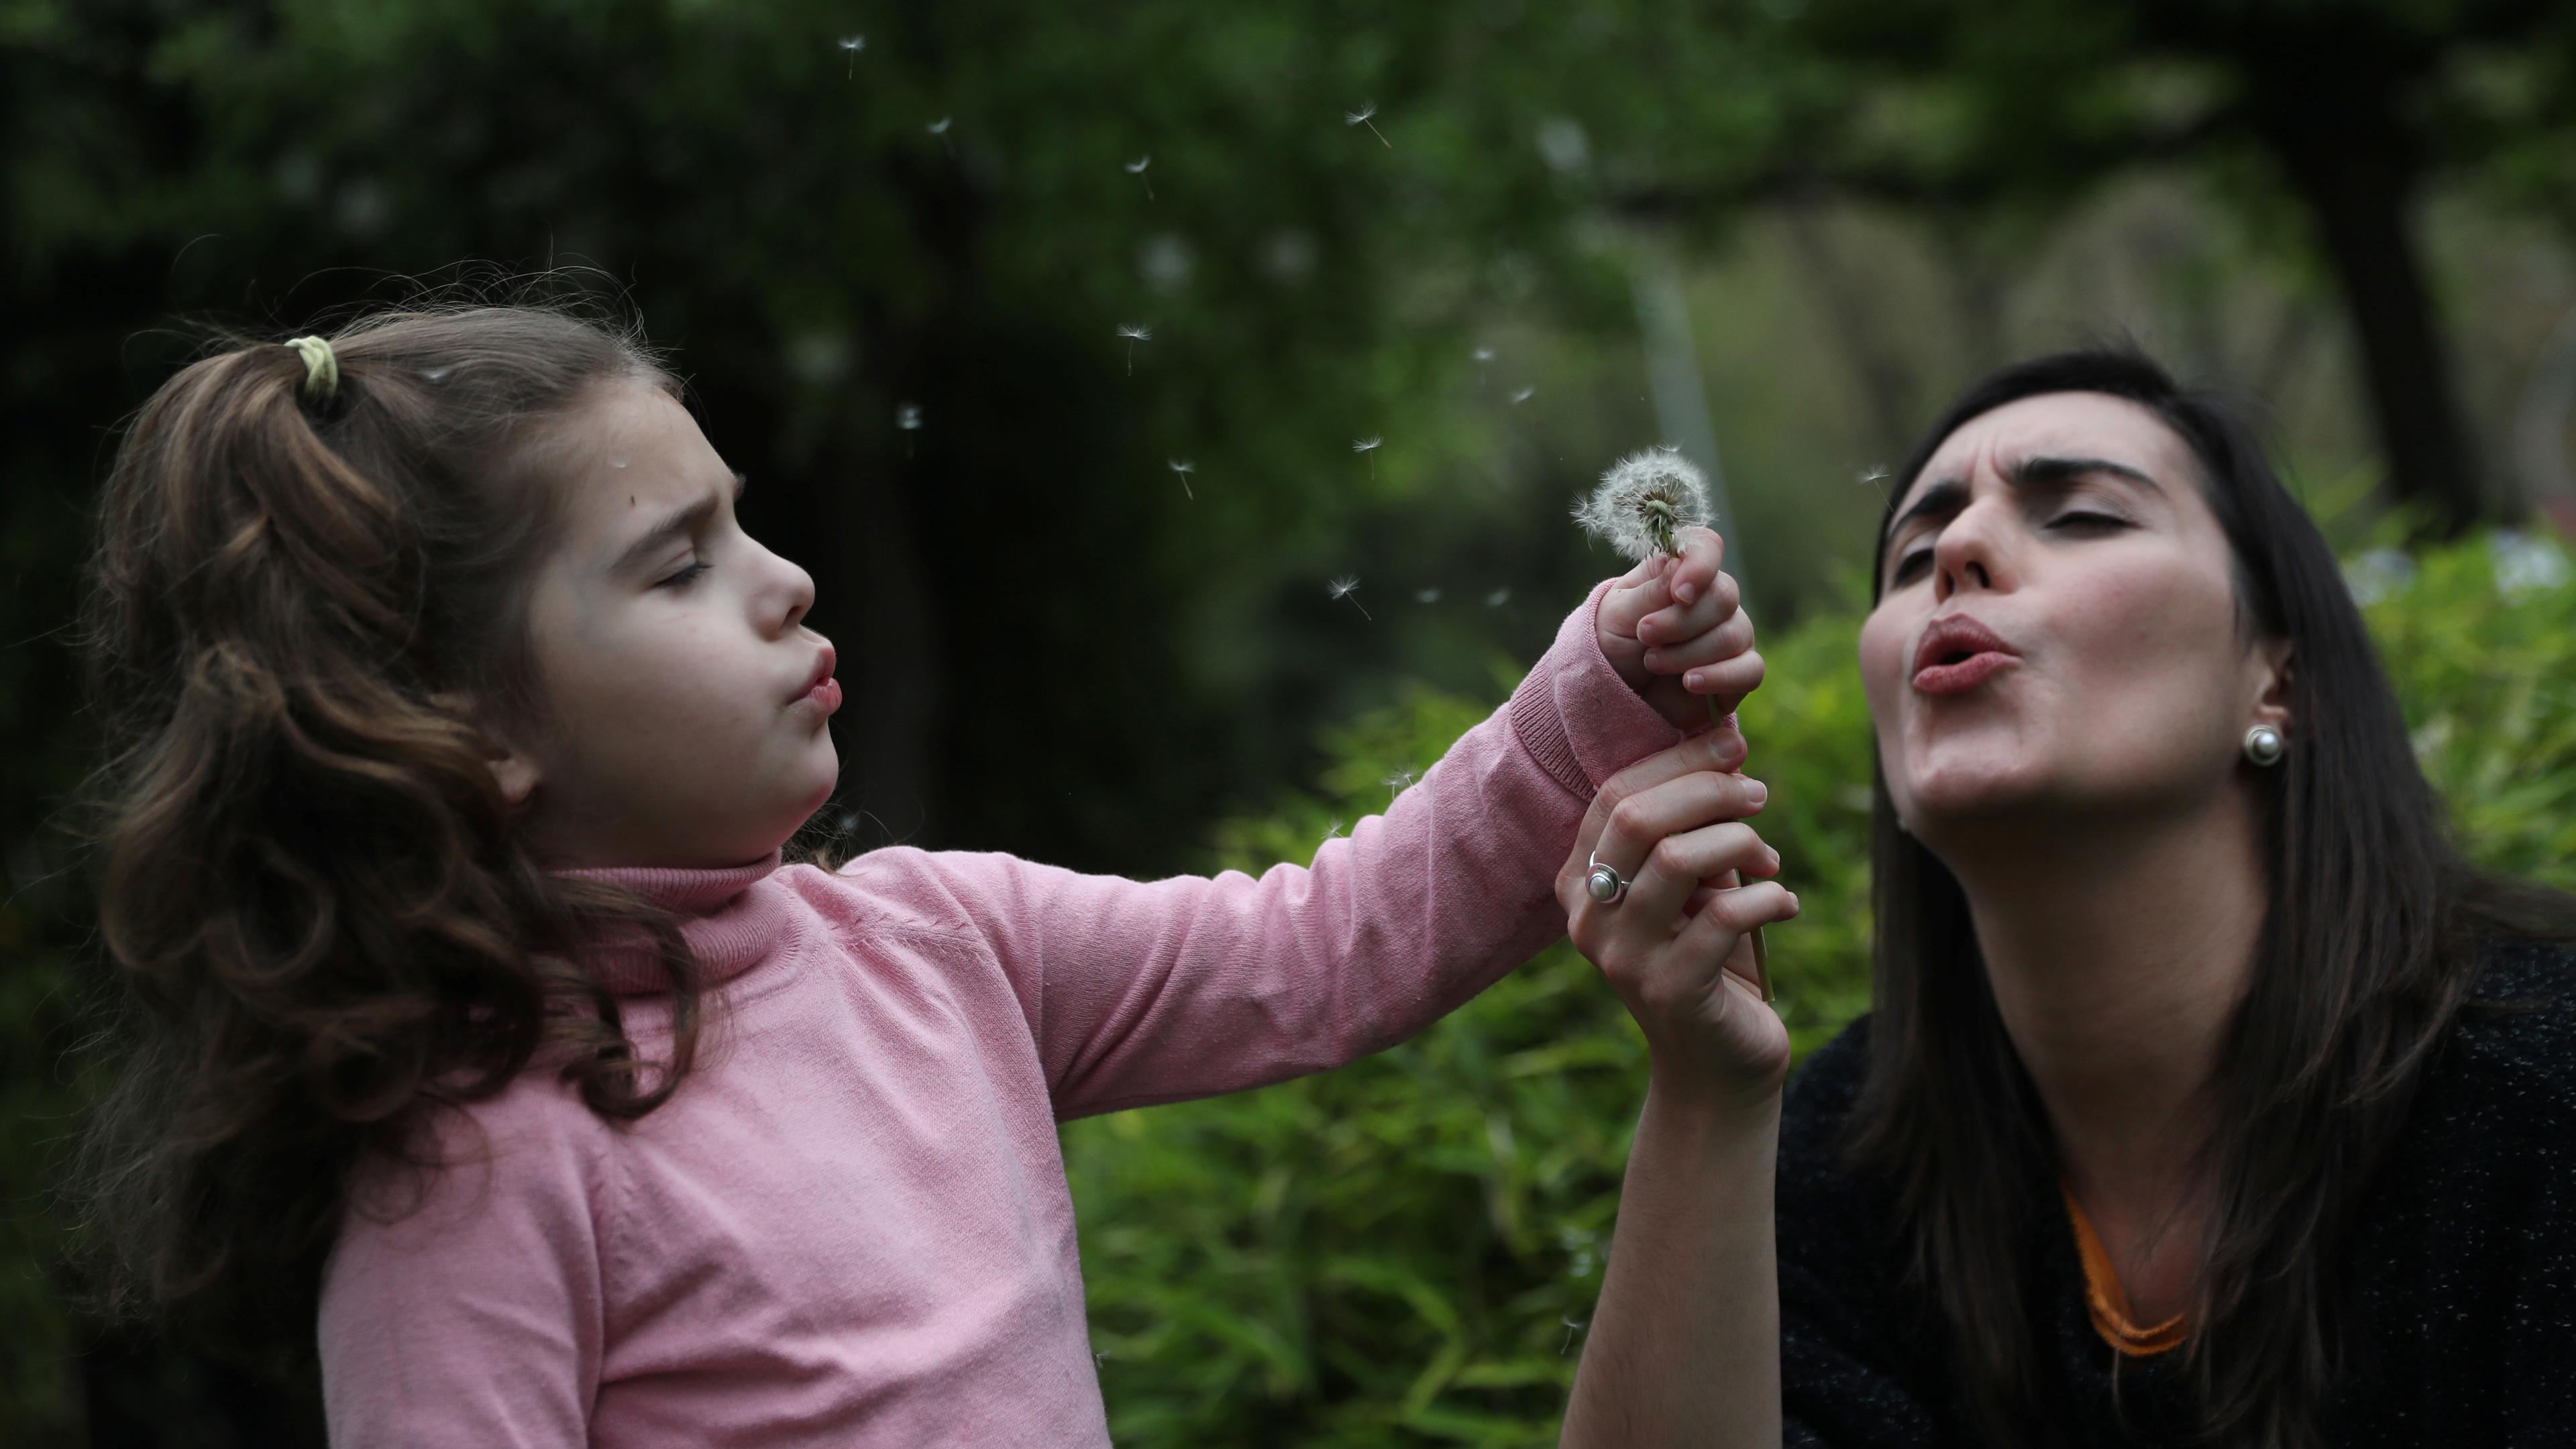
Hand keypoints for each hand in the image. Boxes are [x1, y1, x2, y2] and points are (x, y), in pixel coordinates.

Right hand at [1557, 731, 1798, 1104]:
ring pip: (1676, 859)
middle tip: (1758, 794)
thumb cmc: (1711, 958)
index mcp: (1579, 881)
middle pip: (1638, 817)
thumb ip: (1694, 826)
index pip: (1615, 792)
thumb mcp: (1695, 883)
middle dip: (1709, 790)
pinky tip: (1785, 904)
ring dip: (1740, 842)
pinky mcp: (1670, 991)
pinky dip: (1768, 897)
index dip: (1679, 759)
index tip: (1735, 743)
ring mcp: (1622, 958)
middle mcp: (1586, 917)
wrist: (1718, 1066)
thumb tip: (1726, 741)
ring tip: (1771, 858)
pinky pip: (1724, 916)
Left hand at [1596, 527, 1760, 731]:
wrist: (1616, 692)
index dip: (1700, 566)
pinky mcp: (1738, 671)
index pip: (1707, 547)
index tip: (1678, 594)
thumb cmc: (1615, 643)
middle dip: (1680, 621)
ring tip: (1651, 663)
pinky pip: (1750, 670)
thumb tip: (1681, 568)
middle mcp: (1712, 598)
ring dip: (1686, 653)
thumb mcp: (1617, 614)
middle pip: (1723, 596)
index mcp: (1680, 572)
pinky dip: (1720, 677)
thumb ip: (1650, 592)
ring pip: (1733, 635)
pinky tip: (1689, 682)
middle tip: (1644, 635)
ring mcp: (1730, 634)